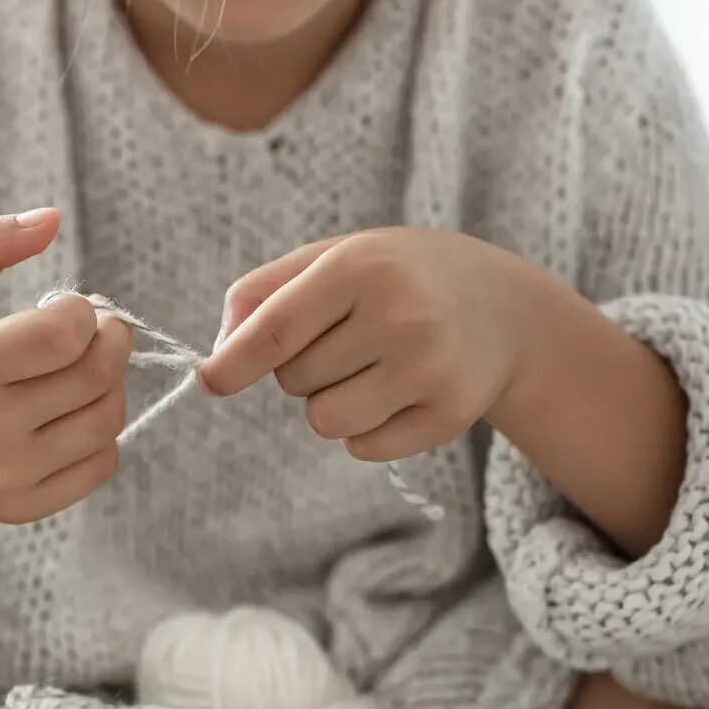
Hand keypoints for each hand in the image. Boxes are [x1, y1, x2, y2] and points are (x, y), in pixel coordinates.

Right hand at [0, 208, 131, 523]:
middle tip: (96, 329)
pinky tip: (69, 412)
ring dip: (110, 384)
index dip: (82, 310)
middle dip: (111, 339)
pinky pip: (102, 464)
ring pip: (107, 420)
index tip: (68, 306)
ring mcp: (3, 477)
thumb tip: (53, 219)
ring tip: (80, 368)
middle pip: (95, 375)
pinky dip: (100, 432)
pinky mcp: (22, 507)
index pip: (62, 336)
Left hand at [197, 227, 542, 460]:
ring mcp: (431, 368)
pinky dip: (366, 430)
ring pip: (325, 421)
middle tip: (352, 337)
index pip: (277, 329)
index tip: (208, 381)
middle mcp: (401, 315)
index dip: (233, 362)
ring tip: (371, 367)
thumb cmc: (393, 278)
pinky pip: (364, 448)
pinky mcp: (450, 414)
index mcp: (361, 267)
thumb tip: (218, 356)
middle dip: (304, 367)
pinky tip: (399, 392)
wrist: (500, 306)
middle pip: (294, 380)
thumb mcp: (332, 259)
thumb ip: (262, 295)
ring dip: (329, 404)